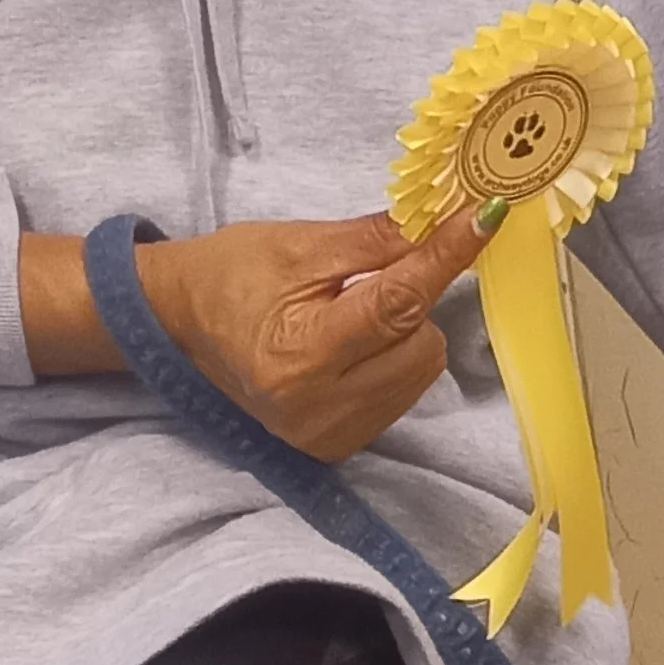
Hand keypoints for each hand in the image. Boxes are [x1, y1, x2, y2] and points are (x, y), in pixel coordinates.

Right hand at [18, 209, 482, 455]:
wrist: (180, 326)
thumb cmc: (232, 275)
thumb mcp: (299, 246)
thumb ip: (377, 239)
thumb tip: (446, 219)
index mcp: (302, 354)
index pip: (398, 302)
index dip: (446, 256)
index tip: (483, 218)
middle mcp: (319, 408)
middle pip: (421, 342)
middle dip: (410, 301)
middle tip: (365, 279)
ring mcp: (329, 434)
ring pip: (421, 371)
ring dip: (404, 333)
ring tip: (349, 315)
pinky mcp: (337, 446)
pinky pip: (402, 394)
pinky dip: (392, 361)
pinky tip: (352, 347)